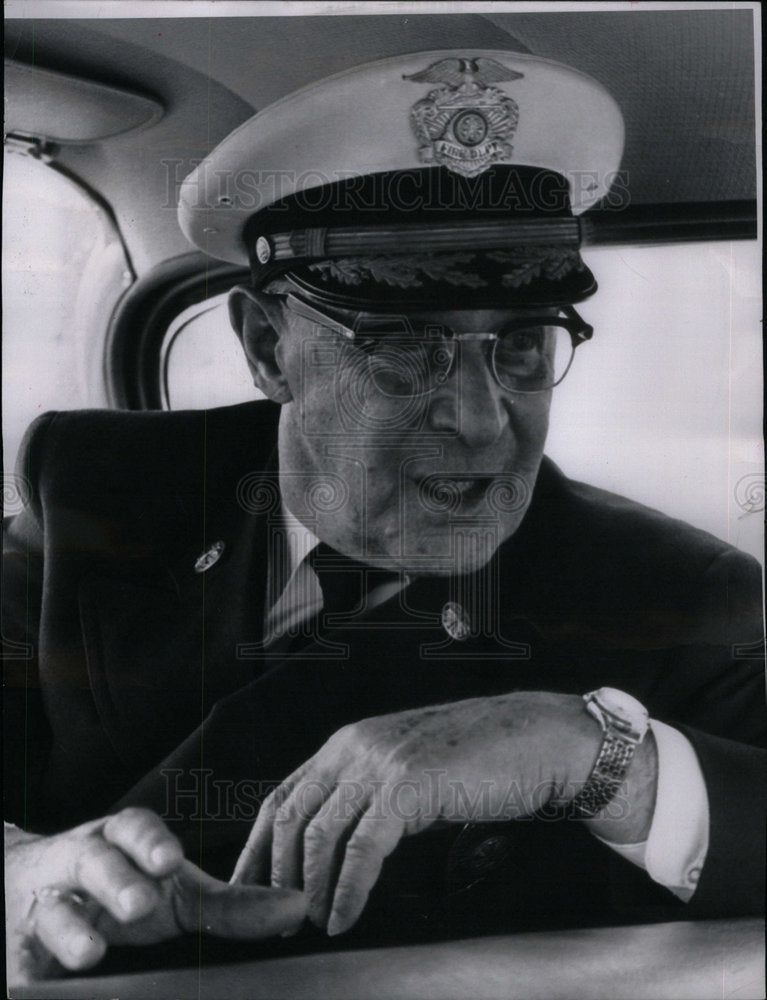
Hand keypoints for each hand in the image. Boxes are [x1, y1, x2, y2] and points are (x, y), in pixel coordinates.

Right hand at [5, 807, 305, 983]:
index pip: (133, 827)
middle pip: (93, 862)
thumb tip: (296, 908)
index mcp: (121, 841)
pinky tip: (49, 986)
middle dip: (116, 879)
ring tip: (91, 950)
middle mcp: (80, 864)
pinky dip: (38, 975)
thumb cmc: (121, 888)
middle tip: (140, 901)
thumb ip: (232, 905)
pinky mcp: (22, 954)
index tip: (171, 862)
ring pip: (52, 911)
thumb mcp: (175, 893)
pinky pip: (28, 966)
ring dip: (71, 929)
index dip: (151, 842)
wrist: (28, 896)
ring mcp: (46, 906)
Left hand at [231, 692, 602, 935]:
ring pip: (320, 835)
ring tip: (313, 924)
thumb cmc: (476, 762)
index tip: (245, 889)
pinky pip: (363, 849)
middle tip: (277, 920)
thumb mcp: (405, 772)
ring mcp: (380, 763)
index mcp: (346, 744)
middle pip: (290, 818)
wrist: (535, 741)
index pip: (282, 796)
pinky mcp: (409, 784)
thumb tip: (330, 850)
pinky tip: (346, 917)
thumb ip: (367, 797)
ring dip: (310, 890)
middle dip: (276, 876)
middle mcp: (353, 747)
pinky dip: (348, 890)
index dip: (256, 847)